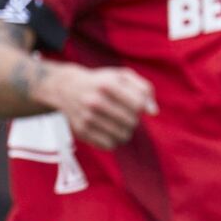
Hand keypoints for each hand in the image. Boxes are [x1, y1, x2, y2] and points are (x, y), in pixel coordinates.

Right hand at [33, 63, 156, 149]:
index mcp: (108, 85)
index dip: (141, 106)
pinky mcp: (81, 131)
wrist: (66, 88)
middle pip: (132, 121)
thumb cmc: (102, 81)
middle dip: (134, 118)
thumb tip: (153, 112)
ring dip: (126, 131)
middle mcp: (95, 101)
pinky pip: (109, 145)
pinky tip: (110, 131)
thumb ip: (144, 89)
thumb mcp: (123, 76)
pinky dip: (115, 140)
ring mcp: (87, 117)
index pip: (138, 104)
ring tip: (120, 123)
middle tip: (126, 113)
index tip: (135, 103)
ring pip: (123, 135)